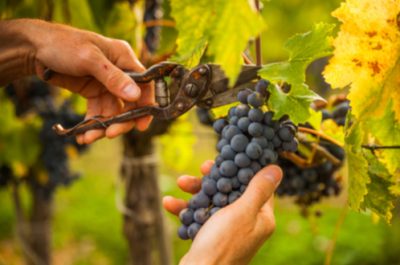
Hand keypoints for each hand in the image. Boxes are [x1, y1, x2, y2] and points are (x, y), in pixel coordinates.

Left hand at [0, 19, 153, 143]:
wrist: (35, 48)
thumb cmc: (64, 45)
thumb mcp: (89, 59)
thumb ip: (113, 78)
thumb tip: (135, 96)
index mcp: (124, 58)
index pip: (144, 84)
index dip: (146, 105)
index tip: (141, 125)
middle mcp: (119, 72)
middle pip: (130, 103)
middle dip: (121, 121)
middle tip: (109, 134)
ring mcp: (106, 84)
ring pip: (113, 112)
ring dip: (103, 127)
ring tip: (88, 138)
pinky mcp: (93, 93)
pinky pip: (98, 113)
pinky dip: (92, 125)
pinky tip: (83, 135)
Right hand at [163, 161, 282, 264]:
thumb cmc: (223, 245)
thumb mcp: (242, 212)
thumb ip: (258, 189)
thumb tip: (277, 169)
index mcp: (260, 217)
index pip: (257, 185)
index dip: (243, 170)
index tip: (229, 159)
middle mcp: (246, 222)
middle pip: (232, 191)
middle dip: (213, 179)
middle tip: (203, 168)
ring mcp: (227, 230)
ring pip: (213, 202)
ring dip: (195, 192)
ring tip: (181, 182)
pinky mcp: (210, 237)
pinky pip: (199, 217)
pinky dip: (185, 210)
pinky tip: (169, 203)